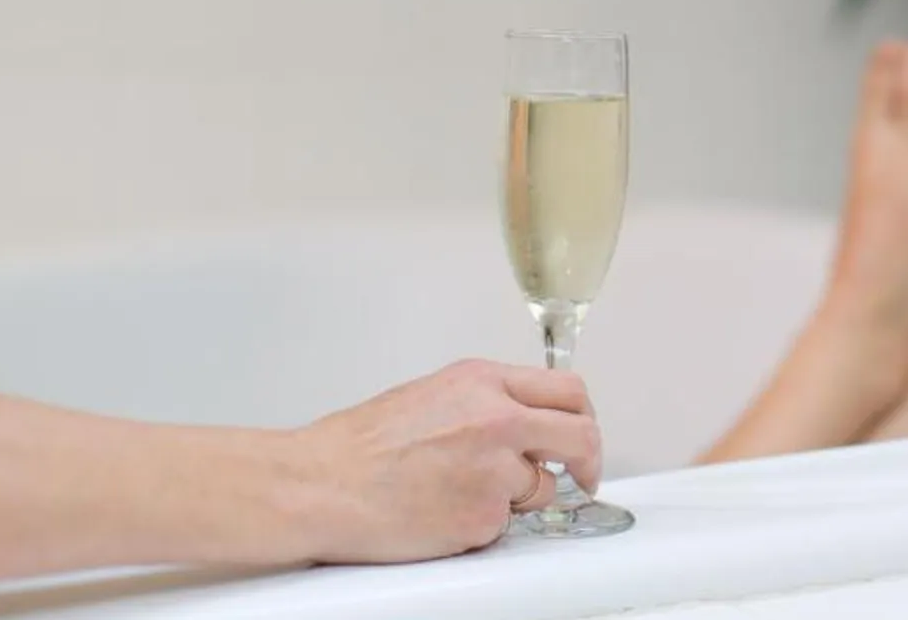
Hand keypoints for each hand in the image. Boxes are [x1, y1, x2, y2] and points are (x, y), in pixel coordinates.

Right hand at [288, 359, 600, 562]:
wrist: (319, 484)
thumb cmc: (362, 446)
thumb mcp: (436, 395)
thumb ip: (491, 402)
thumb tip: (532, 421)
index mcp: (484, 382)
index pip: (568, 391)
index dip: (584, 418)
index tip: (582, 440)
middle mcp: (497, 419)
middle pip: (581, 435)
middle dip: (587, 462)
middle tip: (581, 478)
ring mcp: (494, 469)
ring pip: (542, 488)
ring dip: (516, 497)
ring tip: (459, 493)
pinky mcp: (483, 516)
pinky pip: (506, 524)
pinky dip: (483, 524)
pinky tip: (443, 514)